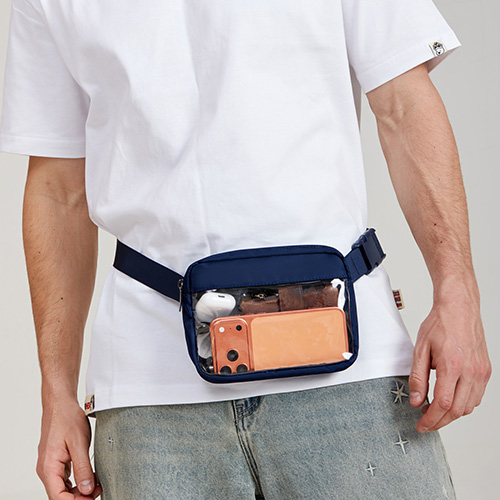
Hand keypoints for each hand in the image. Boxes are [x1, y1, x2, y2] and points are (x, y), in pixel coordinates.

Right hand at [37, 398, 101, 498]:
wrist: (61, 403)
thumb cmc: (67, 418)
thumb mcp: (79, 443)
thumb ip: (83, 468)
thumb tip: (87, 490)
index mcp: (48, 467)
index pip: (58, 497)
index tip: (92, 498)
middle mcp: (46, 469)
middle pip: (60, 495)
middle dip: (80, 497)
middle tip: (98, 490)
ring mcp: (50, 466)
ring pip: (63, 488)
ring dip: (79, 490)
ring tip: (97, 484)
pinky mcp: (56, 461)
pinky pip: (64, 478)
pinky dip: (76, 481)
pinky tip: (89, 477)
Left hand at [409, 293, 491, 432]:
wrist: (459, 308)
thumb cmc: (440, 324)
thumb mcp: (420, 349)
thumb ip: (418, 377)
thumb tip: (417, 400)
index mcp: (452, 366)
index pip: (442, 404)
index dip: (431, 419)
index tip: (421, 425)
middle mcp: (471, 372)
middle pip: (457, 410)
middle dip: (440, 421)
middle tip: (426, 422)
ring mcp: (481, 372)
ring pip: (468, 406)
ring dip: (452, 414)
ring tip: (435, 411)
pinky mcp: (486, 371)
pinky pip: (477, 397)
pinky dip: (463, 404)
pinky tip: (450, 400)